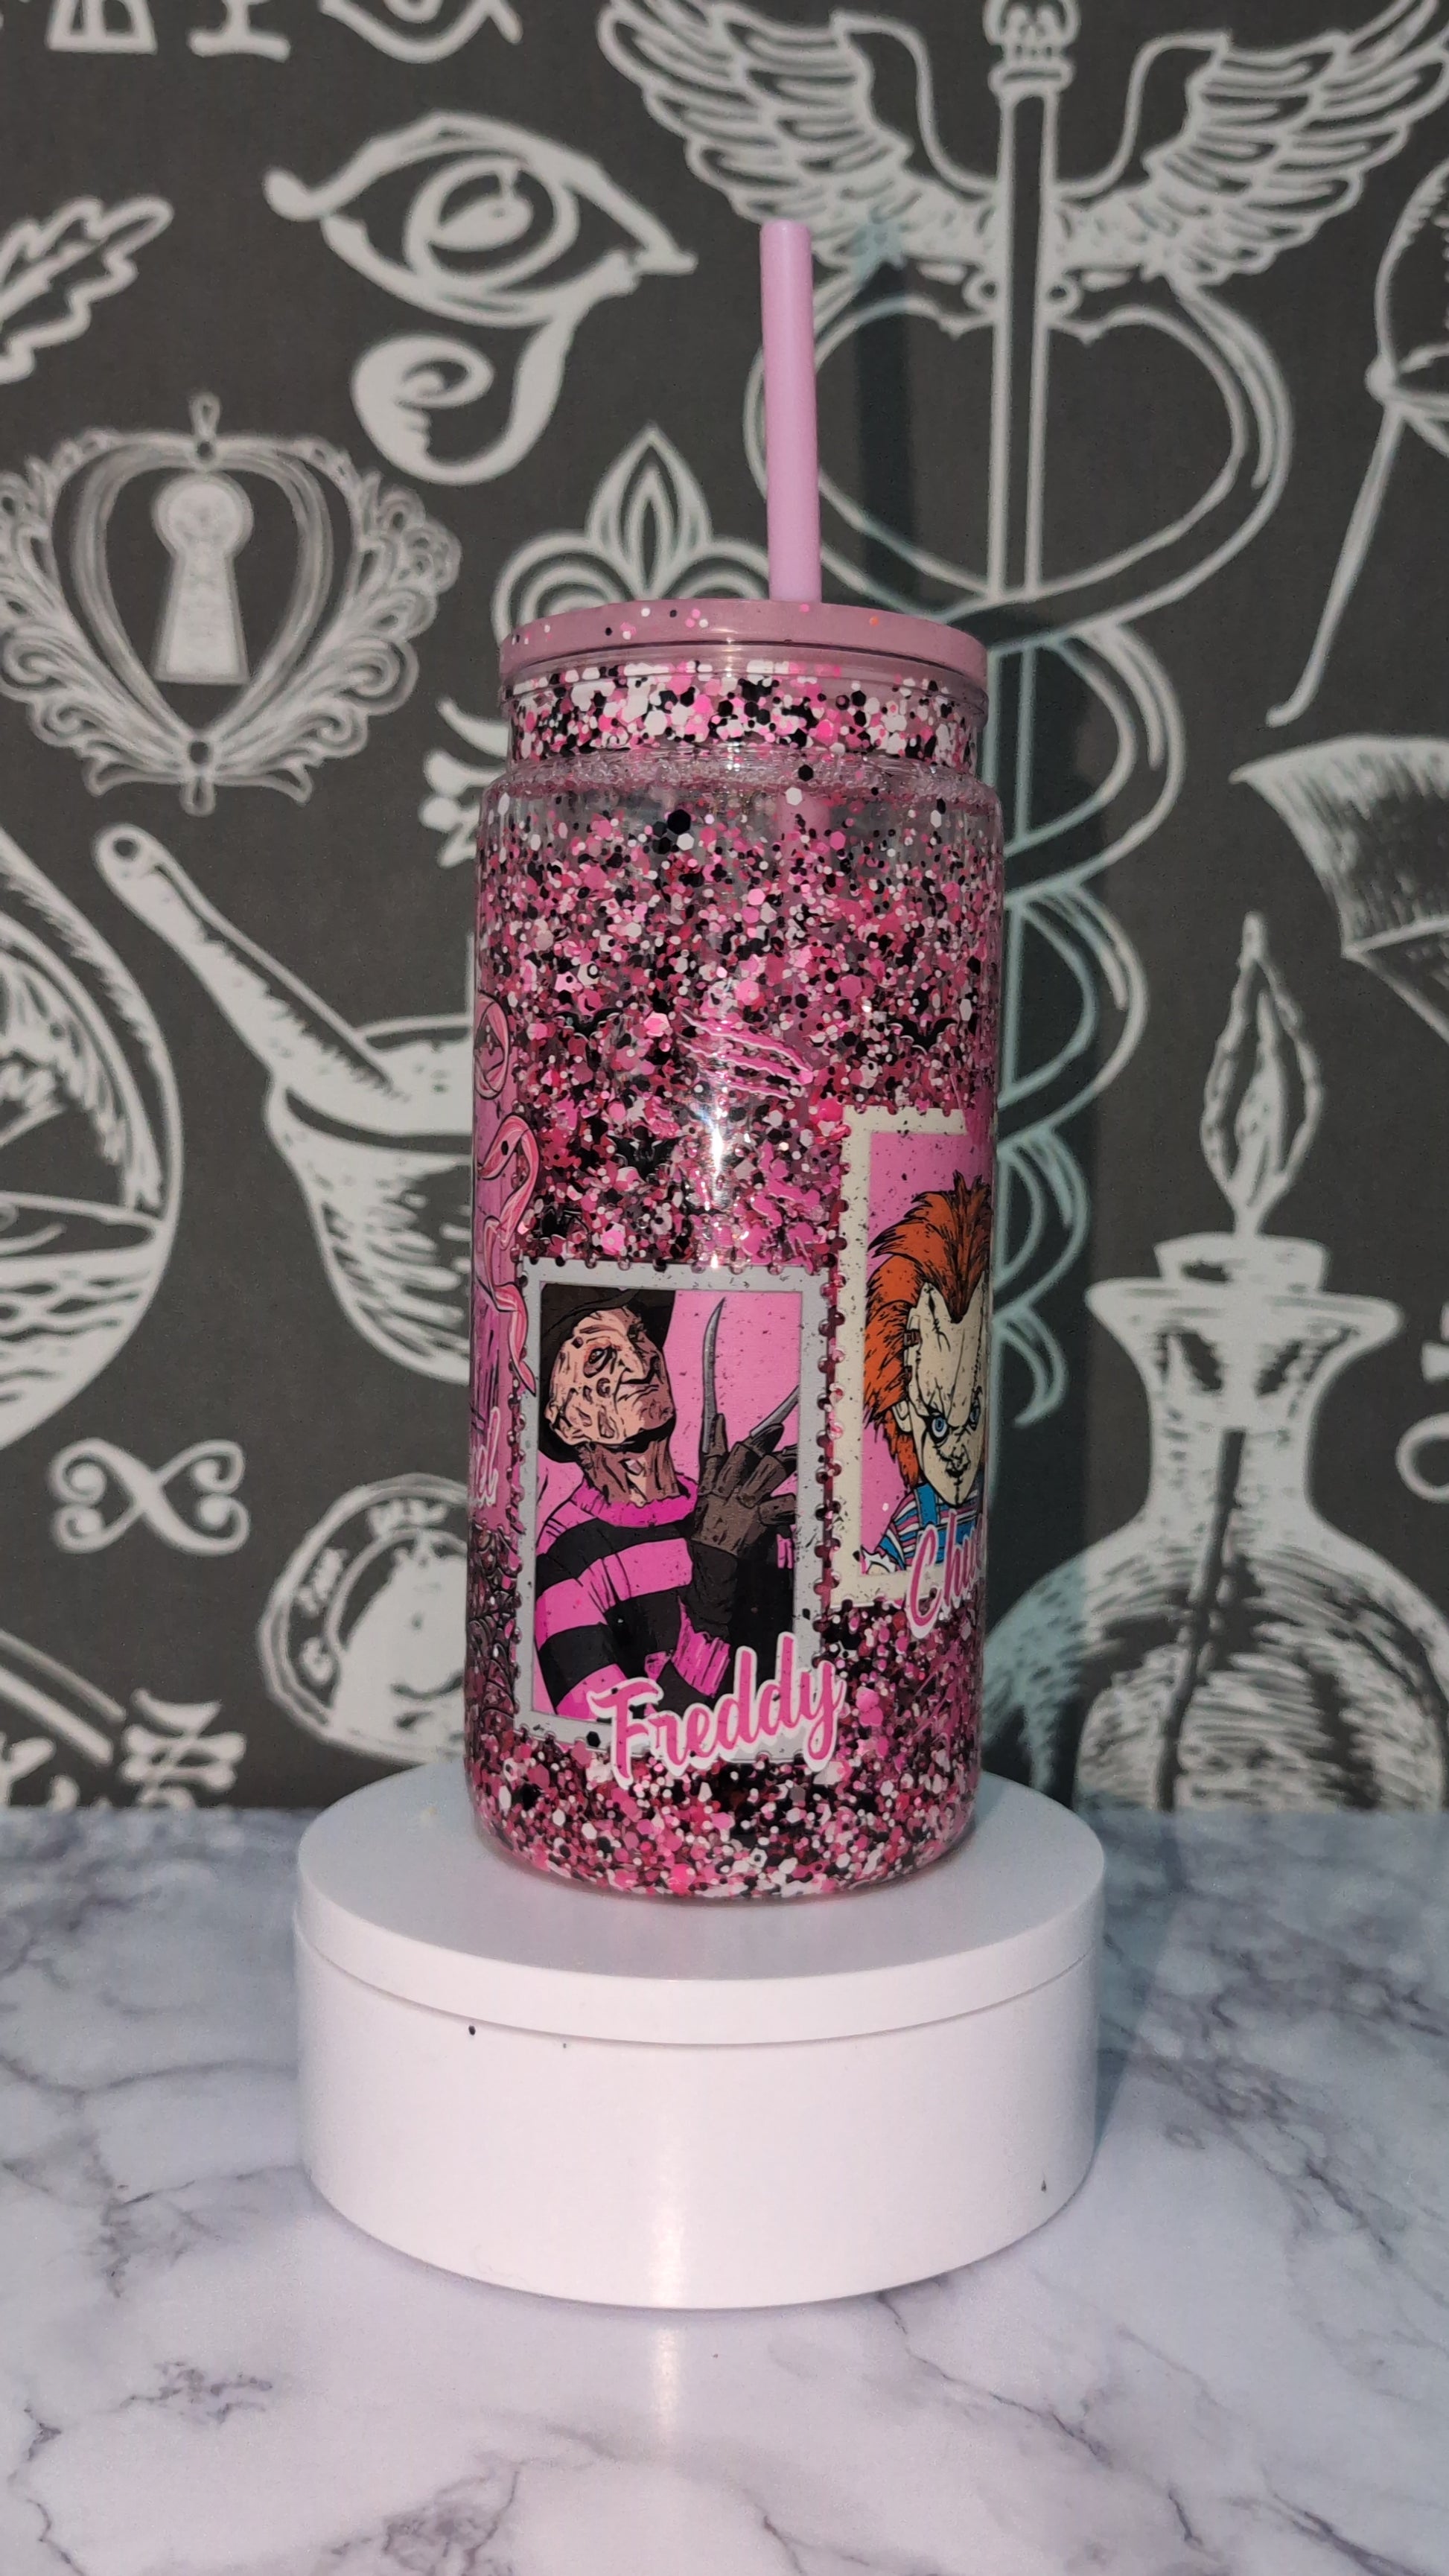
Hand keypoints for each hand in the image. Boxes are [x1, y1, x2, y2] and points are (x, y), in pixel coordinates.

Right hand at [684, 1417, 795, 1639]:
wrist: (712, 1570)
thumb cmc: (707, 1548)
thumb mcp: (700, 1519)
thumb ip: (712, 1503)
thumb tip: (723, 1495)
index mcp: (709, 1490)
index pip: (711, 1457)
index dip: (715, 1435)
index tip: (720, 1417)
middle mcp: (726, 1491)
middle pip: (744, 1456)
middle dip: (761, 1440)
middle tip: (776, 1428)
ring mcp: (744, 1504)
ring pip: (768, 1471)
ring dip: (786, 1459)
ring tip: (799, 1451)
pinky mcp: (758, 1519)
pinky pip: (782, 1504)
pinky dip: (795, 1500)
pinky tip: (805, 1493)